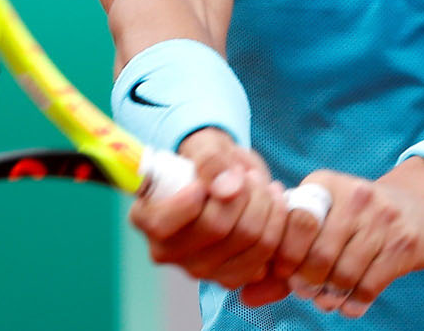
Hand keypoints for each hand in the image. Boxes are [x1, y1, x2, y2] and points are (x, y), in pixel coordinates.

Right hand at [128, 128, 288, 288]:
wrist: (224, 179)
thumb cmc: (205, 161)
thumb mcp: (204, 146)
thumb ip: (211, 161)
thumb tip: (228, 189)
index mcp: (146, 218)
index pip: (163, 223)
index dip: (193, 199)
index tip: (211, 177)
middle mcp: (167, 251)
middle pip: (217, 228)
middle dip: (244, 193)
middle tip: (248, 175)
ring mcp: (198, 269)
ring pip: (248, 240)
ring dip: (265, 206)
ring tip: (263, 185)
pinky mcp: (229, 277)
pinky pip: (265, 256)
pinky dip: (276, 225)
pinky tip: (272, 205)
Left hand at [242, 158, 423, 317]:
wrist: (415, 208)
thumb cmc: (353, 220)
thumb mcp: (321, 223)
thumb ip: (284, 258)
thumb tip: (245, 296)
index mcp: (325, 184)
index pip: (296, 222)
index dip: (286, 257)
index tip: (286, 274)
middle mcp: (356, 195)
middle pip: (320, 252)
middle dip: (307, 282)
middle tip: (306, 292)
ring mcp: (384, 218)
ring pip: (345, 272)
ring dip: (330, 295)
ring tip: (326, 299)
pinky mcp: (405, 243)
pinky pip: (371, 284)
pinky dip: (354, 303)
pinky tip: (349, 304)